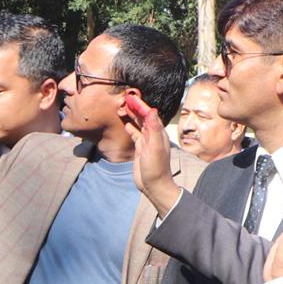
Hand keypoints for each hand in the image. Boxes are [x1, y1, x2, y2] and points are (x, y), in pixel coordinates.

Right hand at [119, 93, 185, 214]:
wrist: (154, 185)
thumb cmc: (156, 168)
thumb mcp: (155, 147)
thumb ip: (154, 129)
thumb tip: (152, 110)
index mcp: (158, 133)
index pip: (149, 115)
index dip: (140, 105)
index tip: (131, 98)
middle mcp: (153, 136)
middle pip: (144, 118)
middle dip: (135, 108)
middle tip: (125, 99)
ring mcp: (146, 142)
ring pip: (139, 125)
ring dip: (132, 116)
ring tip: (124, 108)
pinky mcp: (140, 149)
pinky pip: (135, 134)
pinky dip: (130, 128)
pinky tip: (126, 124)